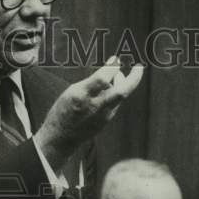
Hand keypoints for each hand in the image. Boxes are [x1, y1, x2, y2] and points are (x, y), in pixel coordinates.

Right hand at [36, 57, 144, 172]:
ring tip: (117, 77)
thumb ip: (92, 82)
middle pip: (121, 91)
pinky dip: (114, 94)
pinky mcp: (105, 122)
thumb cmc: (63, 112)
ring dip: (121, 84)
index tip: (115, 59)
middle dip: (134, 78)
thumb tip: (113, 69)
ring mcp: (102, 116)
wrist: (60, 139)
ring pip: (119, 96)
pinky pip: (114, 104)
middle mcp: (94, 106)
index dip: (112, 66)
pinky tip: (107, 92)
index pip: (103, 78)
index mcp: (82, 96)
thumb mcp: (71, 92)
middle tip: (139, 67)